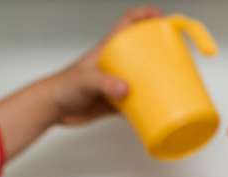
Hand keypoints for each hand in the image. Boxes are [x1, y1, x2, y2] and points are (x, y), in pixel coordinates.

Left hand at [43, 6, 163, 124]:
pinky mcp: (114, 100)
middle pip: (142, 48)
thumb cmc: (62, 87)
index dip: (147, 15)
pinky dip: (148, 103)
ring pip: (142, 74)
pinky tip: (158, 109)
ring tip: (174, 83)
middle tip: (176, 57)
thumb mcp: (85, 81)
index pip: (129, 22)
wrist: (50, 108)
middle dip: (161, 48)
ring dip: (157, 78)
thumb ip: (104, 84)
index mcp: (108, 49)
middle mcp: (114, 62)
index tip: (165, 20)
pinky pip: (137, 99)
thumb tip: (126, 90)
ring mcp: (115, 80)